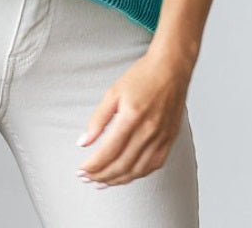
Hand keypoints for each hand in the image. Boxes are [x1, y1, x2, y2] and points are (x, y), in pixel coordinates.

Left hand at [75, 46, 192, 186]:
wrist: (171, 69)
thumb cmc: (142, 77)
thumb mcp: (113, 93)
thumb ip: (98, 120)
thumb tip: (82, 143)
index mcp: (131, 117)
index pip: (108, 152)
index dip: (93, 166)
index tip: (81, 170)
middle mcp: (148, 131)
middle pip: (121, 165)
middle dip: (101, 176)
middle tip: (87, 179)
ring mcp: (161, 138)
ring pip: (137, 170)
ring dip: (117, 180)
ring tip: (101, 182)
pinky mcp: (169, 140)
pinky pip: (152, 166)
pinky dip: (136, 175)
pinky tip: (125, 175)